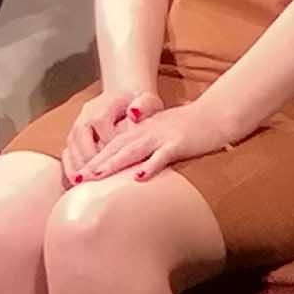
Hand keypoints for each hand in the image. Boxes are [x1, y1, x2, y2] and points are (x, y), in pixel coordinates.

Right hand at [57, 89, 152, 180]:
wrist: (124, 97)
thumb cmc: (139, 104)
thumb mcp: (147, 101)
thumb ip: (144, 105)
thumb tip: (134, 113)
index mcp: (102, 108)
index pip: (102, 130)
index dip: (110, 147)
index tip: (121, 165)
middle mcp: (85, 117)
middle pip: (82, 142)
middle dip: (90, 163)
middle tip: (99, 181)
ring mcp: (77, 128)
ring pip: (71, 150)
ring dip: (78, 168)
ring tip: (84, 185)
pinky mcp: (74, 138)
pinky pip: (67, 155)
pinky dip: (70, 169)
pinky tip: (76, 183)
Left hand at [74, 98, 238, 182]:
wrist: (216, 114)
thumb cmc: (190, 127)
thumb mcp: (162, 133)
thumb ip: (145, 145)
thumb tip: (132, 166)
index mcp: (141, 130)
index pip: (112, 144)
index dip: (94, 157)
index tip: (78, 173)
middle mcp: (147, 131)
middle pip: (116, 148)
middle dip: (95, 163)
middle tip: (77, 179)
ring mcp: (162, 136)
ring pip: (132, 151)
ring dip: (113, 164)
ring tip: (96, 177)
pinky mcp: (179, 144)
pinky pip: (162, 156)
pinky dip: (150, 166)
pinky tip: (138, 177)